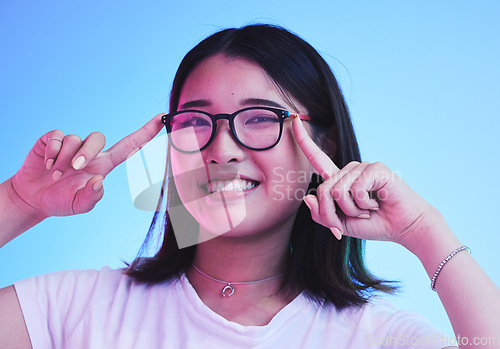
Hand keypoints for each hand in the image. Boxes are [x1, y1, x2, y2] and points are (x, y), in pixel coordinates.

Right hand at [9, 113, 164, 217]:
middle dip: (86, 152)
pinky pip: (56, 136)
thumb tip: (99, 180)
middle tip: (75, 168)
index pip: (129, 145)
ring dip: (64, 158)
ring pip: (75, 138)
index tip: (162, 117)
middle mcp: (89, 152)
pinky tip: (47, 165)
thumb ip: (92, 197)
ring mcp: (71, 144)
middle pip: (98, 137)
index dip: (146, 132)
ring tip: (55, 175)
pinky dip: (51, 152)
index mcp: (103, 164)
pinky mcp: (51, 141)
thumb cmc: (61, 201)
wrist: (33, 199)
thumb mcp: (79, 205)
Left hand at [292, 117, 433, 244]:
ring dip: (352, 210)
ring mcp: (362, 167)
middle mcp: (348, 170)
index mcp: (339, 179)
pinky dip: (364, 204)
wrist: (402, 227)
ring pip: (337, 192)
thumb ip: (321, 214)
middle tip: (356, 219)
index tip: (295, 119)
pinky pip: (355, 190)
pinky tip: (377, 203)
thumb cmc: (373, 224)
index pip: (317, 157)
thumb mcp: (340, 224)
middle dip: (333, 214)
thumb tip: (308, 196)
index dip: (303, 140)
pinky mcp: (375, 168)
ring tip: (369, 209)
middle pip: (323, 191)